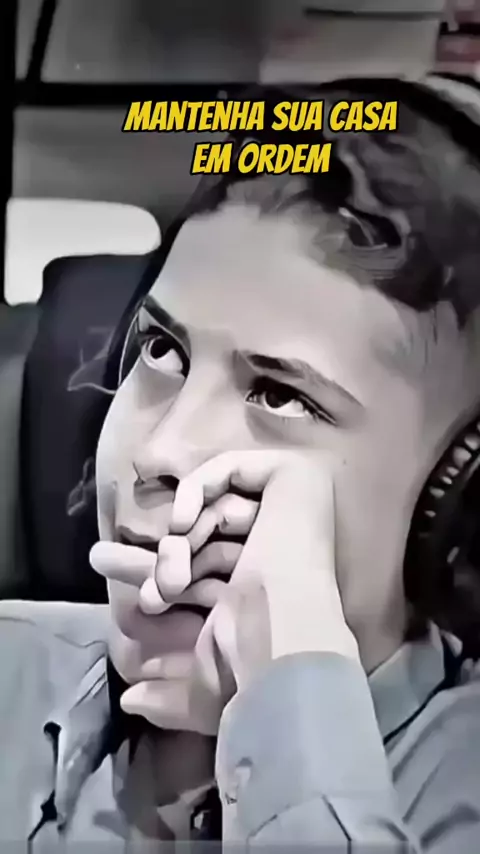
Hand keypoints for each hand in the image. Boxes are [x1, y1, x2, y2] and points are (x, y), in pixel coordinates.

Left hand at [119, 450, 358, 733]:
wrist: (287, 643)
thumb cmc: (250, 669)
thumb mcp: (200, 691)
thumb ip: (170, 695)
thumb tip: (133, 701)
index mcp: (264, 595)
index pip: (200, 572)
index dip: (152, 569)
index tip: (103, 562)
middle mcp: (278, 553)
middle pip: (202, 537)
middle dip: (149, 551)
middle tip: (100, 559)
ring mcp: (287, 514)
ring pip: (213, 509)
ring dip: (178, 541)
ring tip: (168, 579)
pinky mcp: (291, 480)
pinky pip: (232, 470)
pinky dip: (197, 490)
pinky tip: (179, 523)